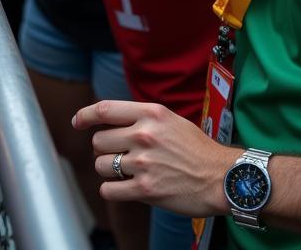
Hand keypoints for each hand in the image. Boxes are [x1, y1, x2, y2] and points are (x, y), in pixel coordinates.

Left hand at [74, 100, 236, 217]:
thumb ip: (141, 117)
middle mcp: (143, 135)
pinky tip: (123, 188)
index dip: (85, 116)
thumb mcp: (170, 120)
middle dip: (104, 149)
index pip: (104, 109)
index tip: (78, 122)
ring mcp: (143, 163)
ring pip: (101, 165)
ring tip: (125, 171)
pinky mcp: (146, 189)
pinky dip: (112, 190)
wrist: (222, 178)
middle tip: (119, 154)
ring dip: (108, 170)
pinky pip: (109, 189)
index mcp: (150, 114)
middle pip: (99, 140)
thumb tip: (111, 120)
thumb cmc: (197, 149)